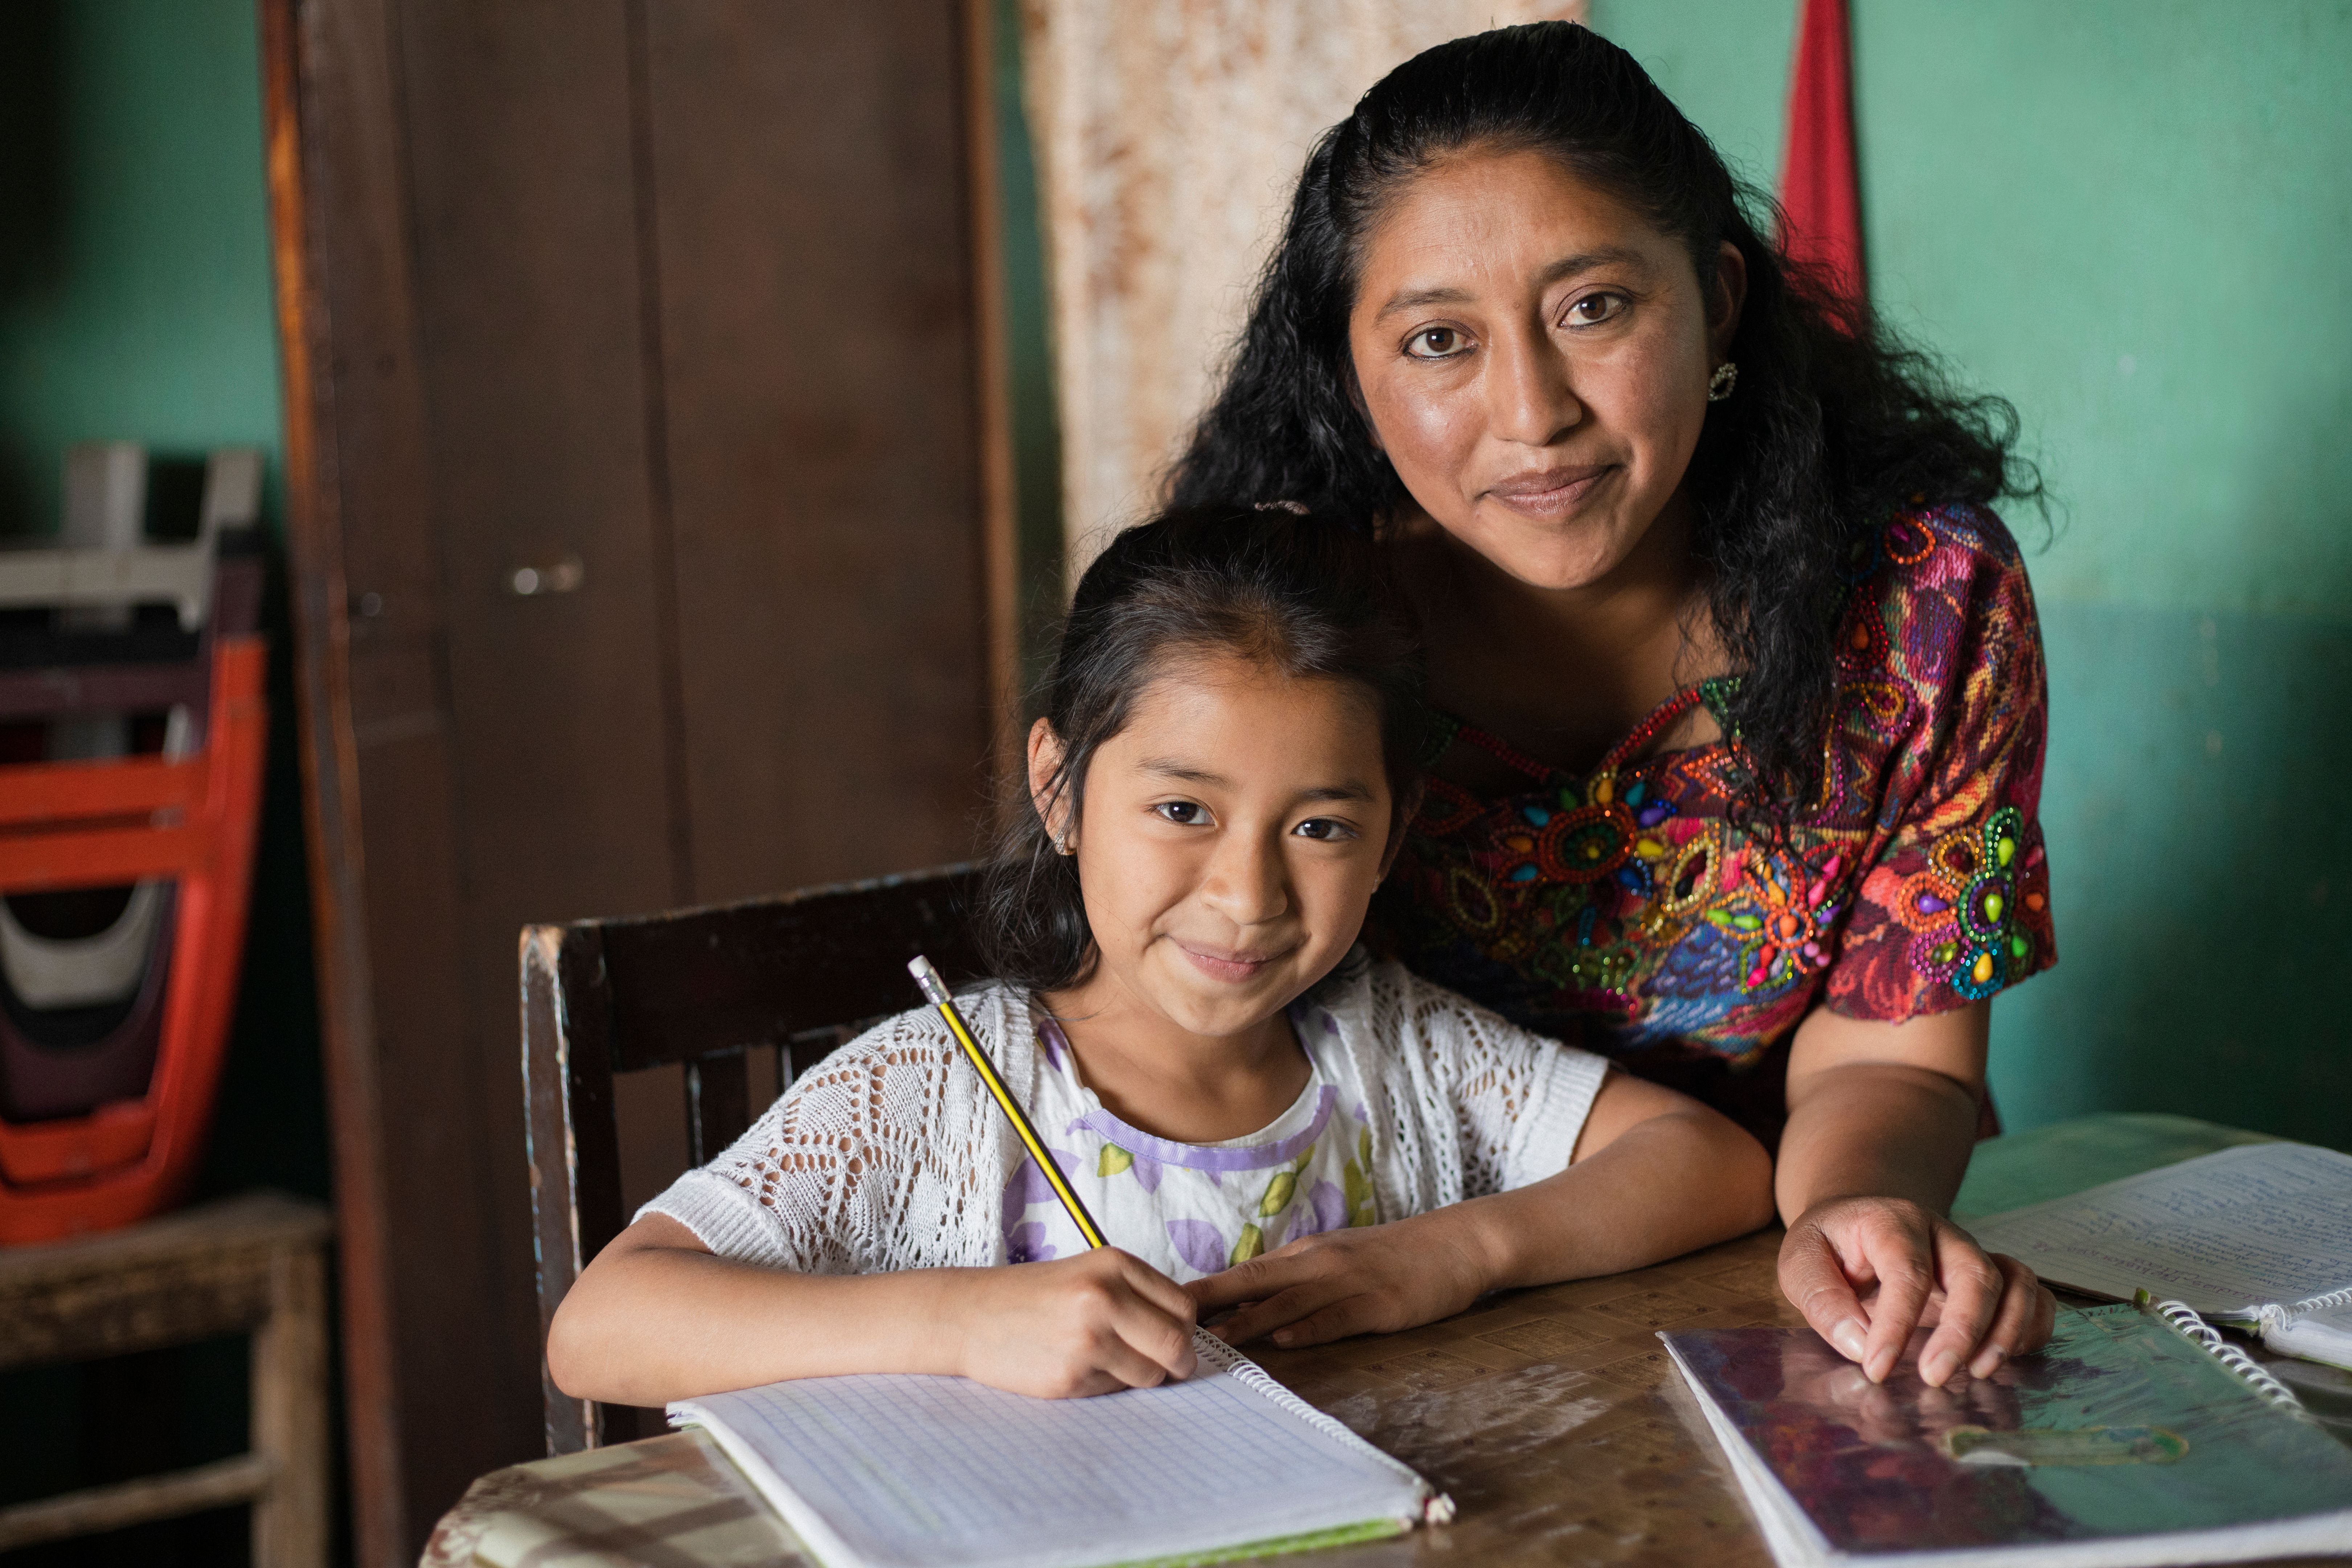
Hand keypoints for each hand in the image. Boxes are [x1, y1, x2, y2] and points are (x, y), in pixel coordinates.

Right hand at [954, 1249, 1197, 1398]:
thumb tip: (1188, 1333)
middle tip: (1168, 1368)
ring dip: (1141, 1376)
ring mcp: (1087, 1339)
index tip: (1175, 1339)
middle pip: (1177, 1343)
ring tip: (1108, 1362)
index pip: (1183, 1306)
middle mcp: (1104, 1297)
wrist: (970, 1315)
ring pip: (1151, 1374)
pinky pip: (1115, 1390)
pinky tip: (1078, 1367)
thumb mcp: (1088, 1274)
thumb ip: (1136, 1296)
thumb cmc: (1033, 1296)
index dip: (1186, 1330)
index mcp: (1113, 1265)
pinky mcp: (1071, 1376)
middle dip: (1179, 1362)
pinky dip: (1106, 1385)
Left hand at [1185, 1215, 1490, 1348]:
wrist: (1455, 1245)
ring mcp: (1350, 1282)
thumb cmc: (1390, 1259)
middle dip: (1211, 1303)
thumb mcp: (1336, 1261)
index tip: (1162, 1305)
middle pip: (1255, 1283)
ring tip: (1215, 1341)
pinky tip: (1287, 1339)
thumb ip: (1293, 1282)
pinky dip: (1311, 1327)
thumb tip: (1243, 1307)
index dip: (1205, 1290)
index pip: (1245, 1273)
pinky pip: (1339, 1317)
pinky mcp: (1380, 1304)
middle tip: (1169, 1322)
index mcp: (1306, 1255)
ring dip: (1250, 1322)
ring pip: (1290, 1302)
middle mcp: (1320, 1263)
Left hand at [1779, 1195, 2054, 1387]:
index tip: (1877, 1369)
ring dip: (2006, 1330)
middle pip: (1975, 1273)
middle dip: (1963, 1330)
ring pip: (2015, 1281)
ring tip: (1979, 1373)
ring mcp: (1974, 1254)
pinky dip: (2032, 1327)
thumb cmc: (1830, 1246)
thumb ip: (1821, 1299)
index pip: (1906, 1272)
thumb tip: (1856, 1345)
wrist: (1858, 1220)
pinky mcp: (1994, 1278)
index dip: (1895, 1324)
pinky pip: (2034, 1295)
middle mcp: (1943, 1235)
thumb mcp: (1801, 1261)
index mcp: (1893, 1222)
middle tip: (1935, 1377)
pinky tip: (2005, 1358)